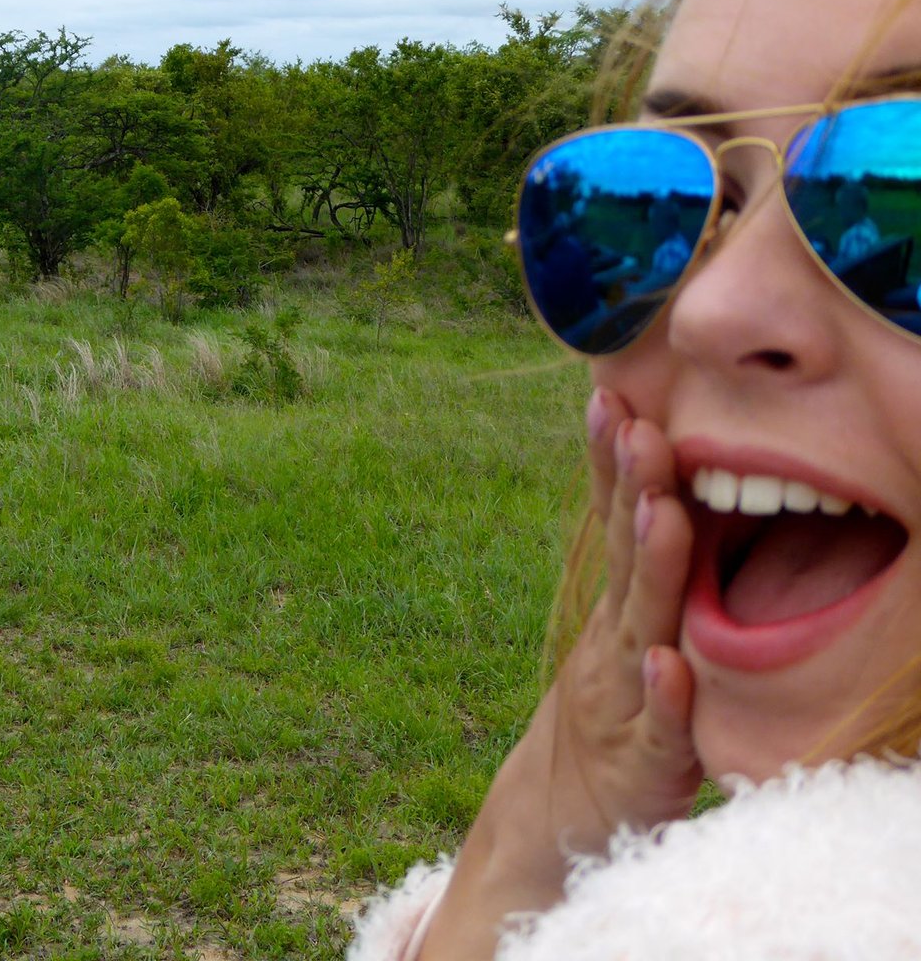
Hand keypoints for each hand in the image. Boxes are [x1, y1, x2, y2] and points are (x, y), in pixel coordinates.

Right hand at [418, 388, 703, 959]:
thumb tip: (643, 481)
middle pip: (626, 559)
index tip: (609, 395)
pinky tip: (665, 665)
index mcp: (615, 611)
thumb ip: (639, 573)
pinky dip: (662, 699)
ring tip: (661, 510)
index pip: (613, 524)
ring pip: (642, 628)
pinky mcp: (643, 768)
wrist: (557, 828)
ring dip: (652, 568)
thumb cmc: (608, 725)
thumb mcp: (620, 639)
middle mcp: (614, 644)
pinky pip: (658, 733)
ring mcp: (624, 703)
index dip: (609, 463)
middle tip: (638, 426)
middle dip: (631, 490)